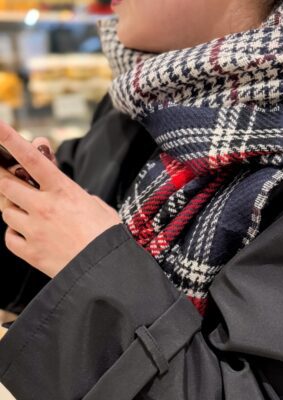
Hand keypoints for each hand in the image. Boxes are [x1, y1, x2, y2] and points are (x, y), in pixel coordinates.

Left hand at [0, 121, 121, 277]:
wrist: (105, 270)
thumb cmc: (107, 236)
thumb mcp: (99, 208)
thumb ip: (81, 197)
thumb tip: (75, 197)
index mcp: (63, 191)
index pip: (32, 159)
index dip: (11, 140)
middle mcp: (43, 206)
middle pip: (6, 184)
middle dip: (5, 180)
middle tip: (11, 180)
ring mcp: (33, 229)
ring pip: (6, 210)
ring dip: (14, 209)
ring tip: (32, 217)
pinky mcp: (29, 251)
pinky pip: (9, 236)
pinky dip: (15, 233)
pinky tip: (31, 236)